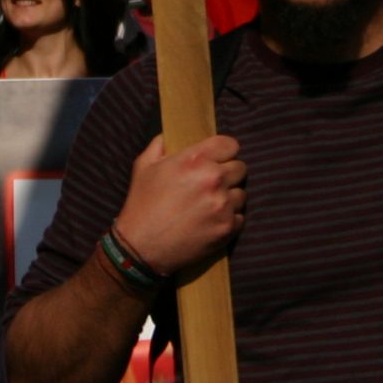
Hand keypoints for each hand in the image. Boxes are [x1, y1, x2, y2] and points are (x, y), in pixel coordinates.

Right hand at [113, 134, 246, 278]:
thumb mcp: (144, 165)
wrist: (140, 247)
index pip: (230, 144)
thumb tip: (173, 135)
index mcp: (195, 160)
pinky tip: (212, 220)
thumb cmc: (141, 204)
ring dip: (230, 197)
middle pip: (240, 168)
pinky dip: (229, 218)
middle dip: (228, 173)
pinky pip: (240, 216)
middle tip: (213, 184)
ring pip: (241, 193)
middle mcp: (214, 179)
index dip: (224, 151)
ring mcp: (223, 205)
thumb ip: (161, 144)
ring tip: (211, 204)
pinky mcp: (227, 228)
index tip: (217, 159)